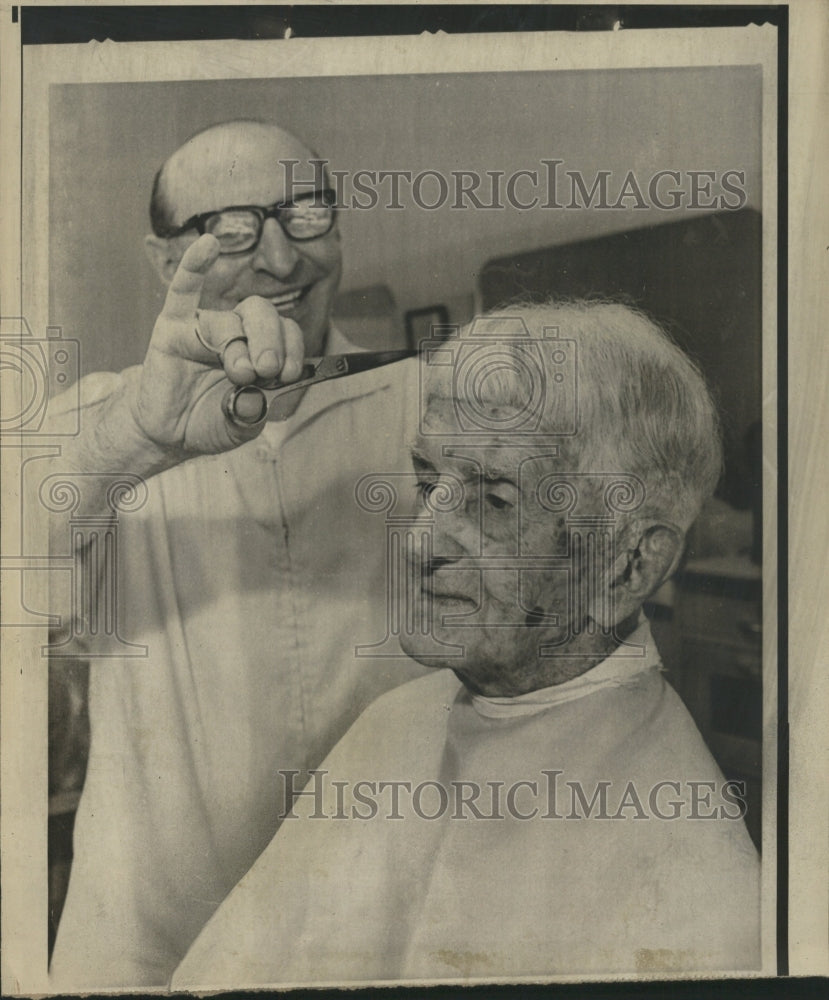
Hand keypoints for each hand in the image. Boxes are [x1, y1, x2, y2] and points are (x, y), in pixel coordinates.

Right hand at [128, 234, 305, 454]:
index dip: (292, 349)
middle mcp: (237, 333)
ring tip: (238, 375)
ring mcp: (205, 327)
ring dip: (238, 348)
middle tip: (267, 369)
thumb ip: (252, 415)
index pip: (286, 333)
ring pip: (229, 321)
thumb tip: (256, 400)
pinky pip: (184, 290)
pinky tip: (208, 245)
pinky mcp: (173, 327)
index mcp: (260, 350)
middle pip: (262, 314)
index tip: (287, 375)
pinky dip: (195, 265)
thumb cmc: (209, 423)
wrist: (169, 433)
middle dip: (271, 340)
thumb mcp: (240, 427)